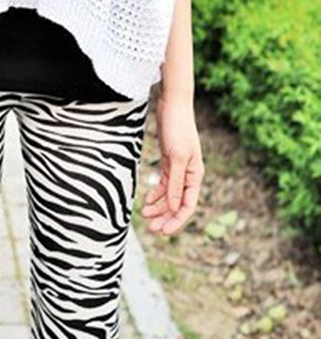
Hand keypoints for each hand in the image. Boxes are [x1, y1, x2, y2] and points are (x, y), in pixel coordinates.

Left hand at [141, 91, 203, 235]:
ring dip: (158, 207)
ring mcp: (178, 170)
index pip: (188, 206)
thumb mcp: (176, 157)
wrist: (172, 105)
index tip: (162, 232)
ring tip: (144, 214)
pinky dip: (156, 195)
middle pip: (178, 204)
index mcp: (195, 176)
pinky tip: (146, 201)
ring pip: (169, 197)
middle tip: (149, 228)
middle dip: (165, 217)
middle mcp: (189, 176)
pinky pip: (164, 186)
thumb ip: (176, 183)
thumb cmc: (177, 128)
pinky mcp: (169, 163)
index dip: (176, 221)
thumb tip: (175, 207)